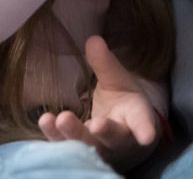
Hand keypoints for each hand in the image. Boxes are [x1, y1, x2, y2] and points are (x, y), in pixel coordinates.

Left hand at [37, 35, 164, 170]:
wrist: (118, 132)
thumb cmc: (123, 102)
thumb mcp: (119, 81)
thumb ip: (106, 64)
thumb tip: (92, 40)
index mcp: (135, 118)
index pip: (141, 124)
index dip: (144, 130)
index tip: (146, 136)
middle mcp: (119, 139)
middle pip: (112, 138)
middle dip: (102, 132)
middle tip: (94, 124)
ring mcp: (99, 149)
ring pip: (88, 146)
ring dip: (73, 135)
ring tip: (60, 120)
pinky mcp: (80, 152)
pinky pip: (67, 147)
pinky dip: (55, 137)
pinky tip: (46, 122)